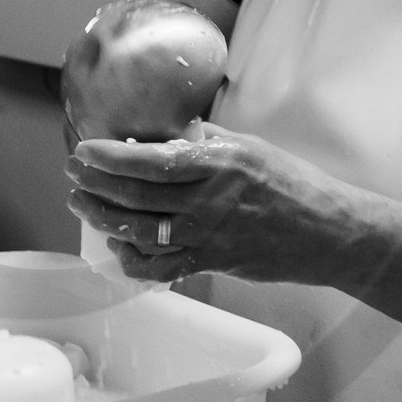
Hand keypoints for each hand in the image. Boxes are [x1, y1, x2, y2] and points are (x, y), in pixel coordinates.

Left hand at [65, 122, 362, 285]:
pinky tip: (118, 248)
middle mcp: (209, 200)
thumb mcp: (249, 146)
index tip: (84, 150)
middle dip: (96, 184)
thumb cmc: (291, 183)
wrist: (329, 232)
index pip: (152, 159)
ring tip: (82, 205)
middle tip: (73, 174)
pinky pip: (162, 267)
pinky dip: (134, 260)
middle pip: (137, 195)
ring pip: (141, 231)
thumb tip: (161, 133)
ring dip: (104, 218)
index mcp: (219, 163)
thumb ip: (204, 140)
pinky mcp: (212, 262)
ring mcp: (209, 235)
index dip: (111, 157)